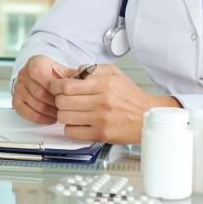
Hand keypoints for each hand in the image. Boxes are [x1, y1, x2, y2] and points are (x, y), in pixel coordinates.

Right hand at [13, 54, 71, 123]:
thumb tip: (87, 81)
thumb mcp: (68, 73)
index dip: (53, 88)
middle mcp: (24, 73)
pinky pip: (24, 112)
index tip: (66, 95)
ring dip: (50, 112)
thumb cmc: (58, 78)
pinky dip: (39, 118)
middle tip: (67, 108)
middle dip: (55, 103)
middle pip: (39, 92)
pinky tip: (50, 118)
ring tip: (61, 113)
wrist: (46, 79)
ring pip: (34, 103)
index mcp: (36, 62)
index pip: (39, 74)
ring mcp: (18, 87)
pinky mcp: (15, 99)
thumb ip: (77, 76)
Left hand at [49, 63, 179, 143]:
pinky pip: (72, 132)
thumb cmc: (130, 96)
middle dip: (58, 100)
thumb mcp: (115, 74)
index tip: (54, 87)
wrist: (148, 116)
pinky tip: (77, 124)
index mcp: (104, 84)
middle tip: (63, 100)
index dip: (55, 86)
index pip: (67, 85)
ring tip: (71, 112)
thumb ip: (93, 69)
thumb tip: (75, 71)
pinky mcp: (102, 134)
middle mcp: (102, 102)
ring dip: (64, 114)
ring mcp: (101, 120)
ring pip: (65, 117)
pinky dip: (70, 128)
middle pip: (62, 102)